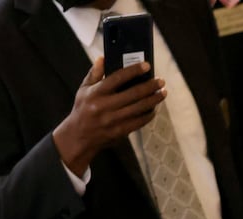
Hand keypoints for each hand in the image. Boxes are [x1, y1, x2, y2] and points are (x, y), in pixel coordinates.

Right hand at [52, 59, 164, 175]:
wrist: (79, 136)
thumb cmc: (83, 109)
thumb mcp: (84, 90)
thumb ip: (94, 74)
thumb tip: (103, 58)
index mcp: (96, 93)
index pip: (117, 78)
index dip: (133, 71)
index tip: (147, 66)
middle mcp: (105, 106)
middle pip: (133, 94)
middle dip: (150, 86)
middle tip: (161, 81)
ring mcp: (113, 120)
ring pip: (139, 108)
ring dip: (154, 100)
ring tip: (163, 93)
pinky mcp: (120, 131)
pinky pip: (139, 122)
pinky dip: (149, 114)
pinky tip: (154, 108)